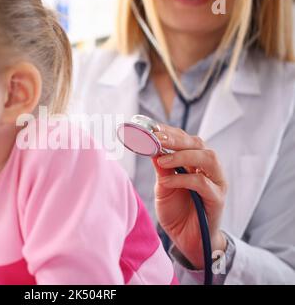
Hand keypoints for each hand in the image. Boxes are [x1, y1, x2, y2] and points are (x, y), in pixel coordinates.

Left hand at [151, 124, 227, 269]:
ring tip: (162, 160)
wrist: (187, 241)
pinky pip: (202, 183)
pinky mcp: (217, 200)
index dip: (170, 132)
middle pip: (198, 144)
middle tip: (156, 138)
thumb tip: (151, 147)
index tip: (152, 128)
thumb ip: (161, 169)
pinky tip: (166, 181)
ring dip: (183, 155)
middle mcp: (209, 169)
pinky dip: (182, 179)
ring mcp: (216, 183)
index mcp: (196, 163)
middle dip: (176, 139)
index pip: (186, 140)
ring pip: (207, 158)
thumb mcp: (163, 187)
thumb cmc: (176, 212)